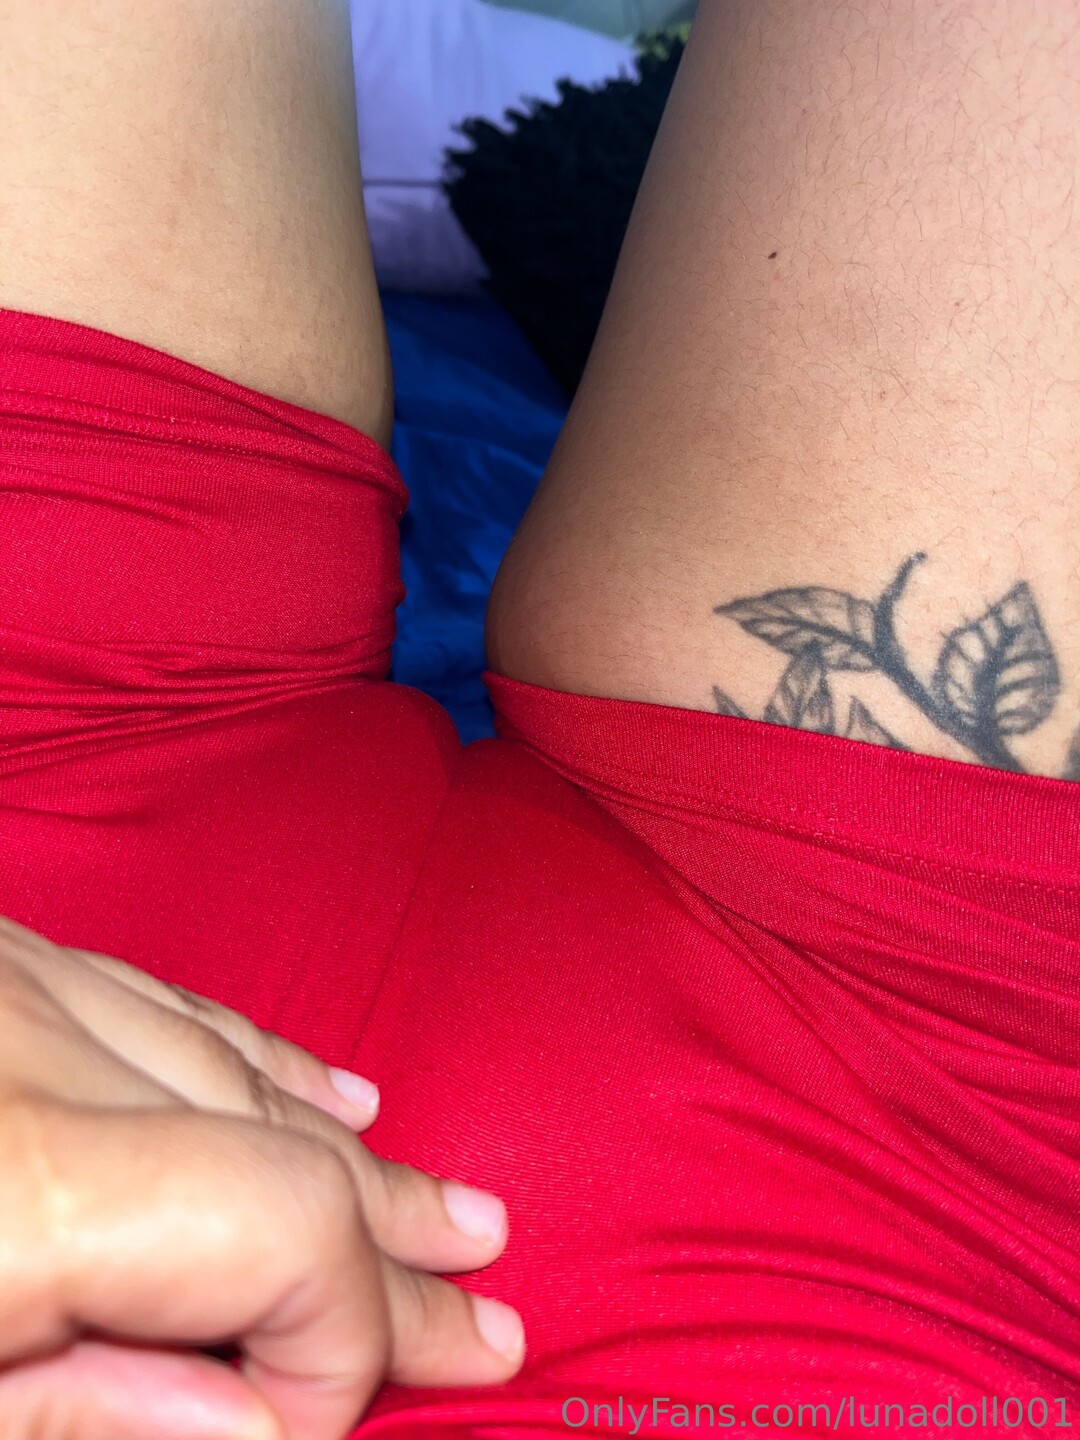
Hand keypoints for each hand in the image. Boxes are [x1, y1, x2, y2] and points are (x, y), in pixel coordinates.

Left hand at [0, 915, 523, 1439]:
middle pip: (278, 1149)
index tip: (309, 1426)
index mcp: (19, 1185)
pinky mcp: (3, 956)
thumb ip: (84, 1410)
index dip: (336, 1343)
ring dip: (349, 1149)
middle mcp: (36, 1051)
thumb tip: (259, 1426)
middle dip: (387, 1249)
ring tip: (446, 1213)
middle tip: (483, 1320)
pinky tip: (334, 1088)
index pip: (281, 1231)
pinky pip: (168, 997)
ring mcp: (21, 985)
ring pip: (240, 1063)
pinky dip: (263, 1054)